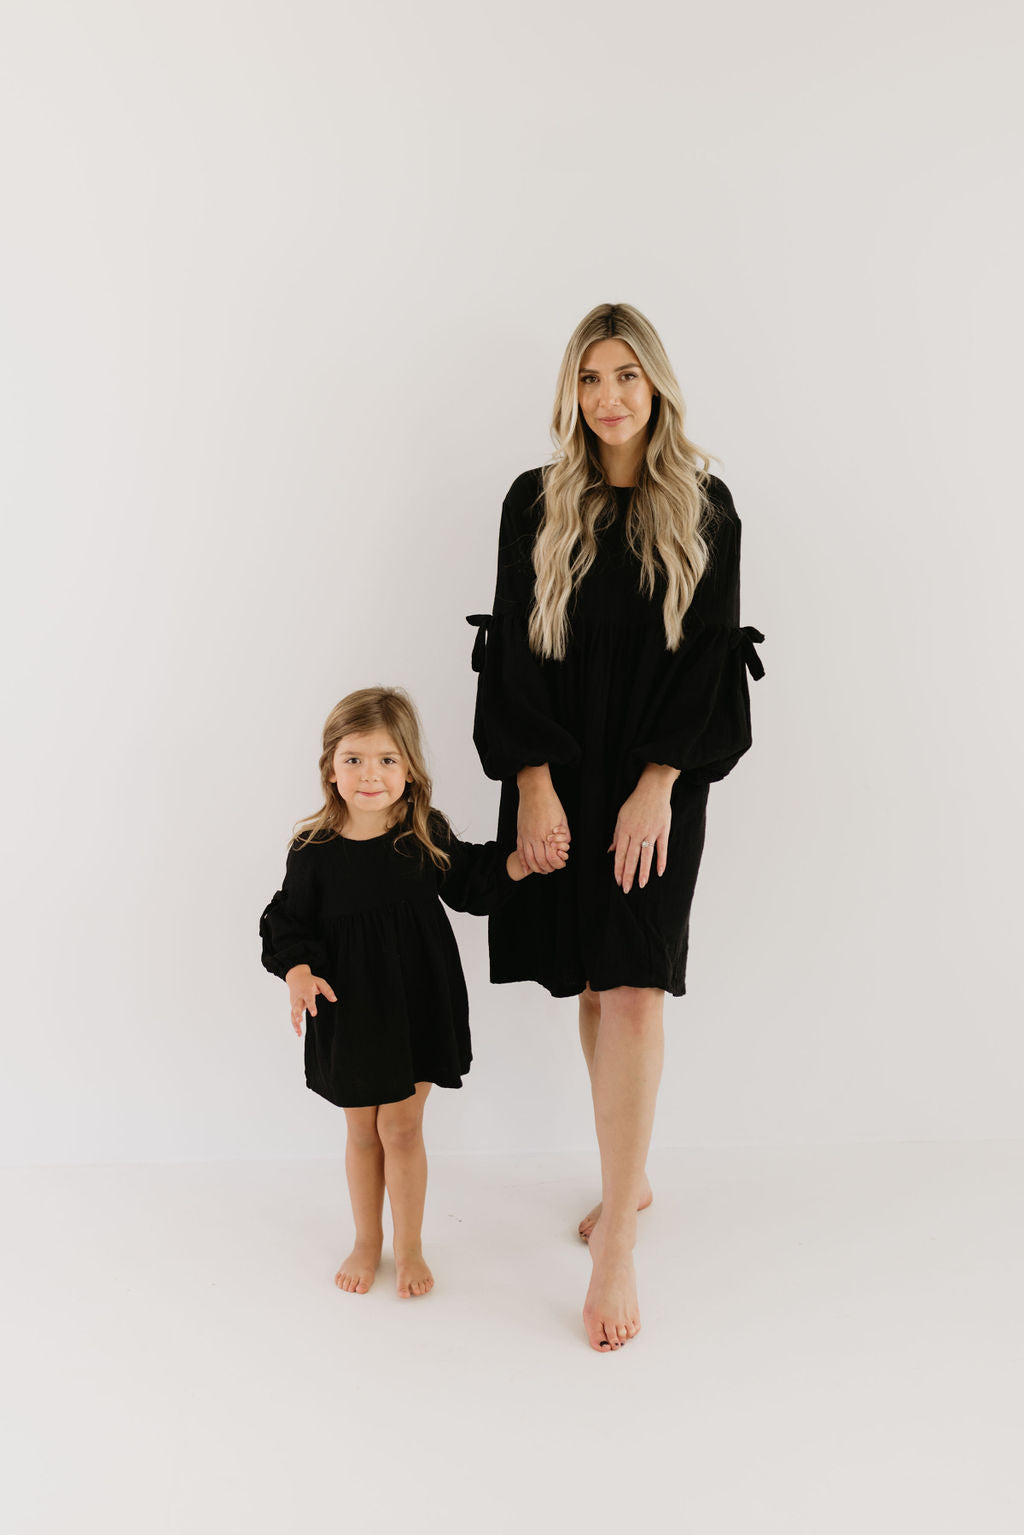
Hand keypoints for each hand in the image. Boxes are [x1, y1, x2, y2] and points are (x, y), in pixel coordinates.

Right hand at [285, 964, 337, 1036]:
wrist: (296, 977)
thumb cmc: (310, 981)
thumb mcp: (320, 982)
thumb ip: (327, 991)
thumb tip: (334, 1000)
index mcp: (306, 991)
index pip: (309, 999)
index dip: (311, 1006)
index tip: (314, 1014)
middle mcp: (299, 997)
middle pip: (297, 1006)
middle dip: (297, 1014)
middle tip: (300, 1021)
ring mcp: (294, 1003)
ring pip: (293, 1013)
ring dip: (295, 1023)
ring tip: (299, 1033)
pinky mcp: (293, 1007)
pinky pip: (292, 1017)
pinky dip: (294, 1025)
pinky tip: (299, 1034)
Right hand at [516, 765, 570, 873]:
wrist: (535, 791)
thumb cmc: (550, 803)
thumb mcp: (563, 819)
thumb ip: (565, 834)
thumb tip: (565, 846)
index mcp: (548, 833)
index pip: (552, 857)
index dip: (557, 864)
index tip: (561, 864)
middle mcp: (536, 836)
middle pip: (540, 860)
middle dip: (547, 868)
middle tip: (551, 869)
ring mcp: (526, 835)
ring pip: (529, 858)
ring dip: (535, 868)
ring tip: (540, 870)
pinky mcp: (520, 832)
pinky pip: (520, 851)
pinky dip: (523, 862)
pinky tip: (526, 869)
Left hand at [609, 765, 677, 892]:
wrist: (653, 789)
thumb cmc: (635, 803)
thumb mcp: (621, 817)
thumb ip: (617, 835)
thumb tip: (611, 851)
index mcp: (625, 830)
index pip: (620, 854)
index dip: (618, 869)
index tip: (618, 881)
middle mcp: (637, 833)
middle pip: (631, 858)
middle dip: (628, 875)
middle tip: (627, 889)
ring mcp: (651, 832)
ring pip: (646, 856)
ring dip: (643, 871)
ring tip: (641, 885)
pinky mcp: (663, 830)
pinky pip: (662, 848)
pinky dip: (661, 861)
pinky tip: (659, 873)